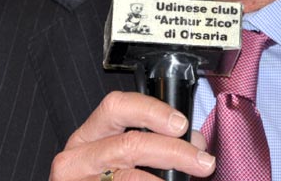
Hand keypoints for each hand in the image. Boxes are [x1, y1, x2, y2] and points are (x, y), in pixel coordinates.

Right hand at [50, 91, 215, 179]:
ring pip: (130, 178)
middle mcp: (77, 159)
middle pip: (129, 145)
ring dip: (168, 179)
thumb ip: (152, 142)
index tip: (181, 124)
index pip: (116, 107)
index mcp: (87, 137)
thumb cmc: (104, 180)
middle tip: (203, 161)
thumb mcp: (118, 156)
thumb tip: (194, 142)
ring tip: (192, 178)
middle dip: (174, 151)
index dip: (152, 111)